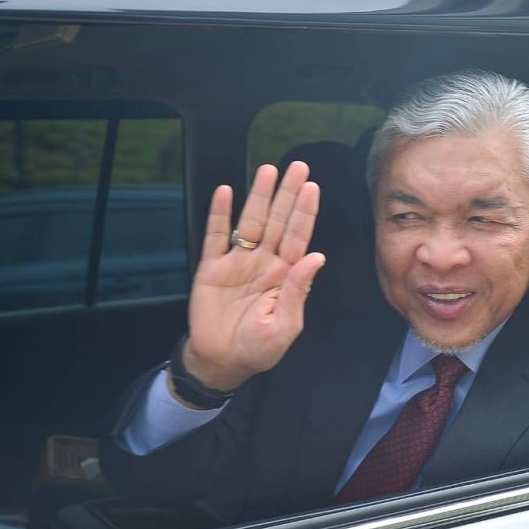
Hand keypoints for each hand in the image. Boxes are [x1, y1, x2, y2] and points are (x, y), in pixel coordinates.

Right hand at [183, 161, 324, 391]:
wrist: (222, 361)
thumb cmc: (259, 348)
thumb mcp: (285, 326)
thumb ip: (298, 290)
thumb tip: (316, 256)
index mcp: (285, 275)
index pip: (298, 236)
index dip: (304, 212)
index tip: (311, 187)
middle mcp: (264, 262)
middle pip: (277, 221)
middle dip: (287, 194)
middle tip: (297, 167)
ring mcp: (238, 262)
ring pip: (250, 222)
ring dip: (258, 197)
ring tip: (267, 171)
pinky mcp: (212, 268)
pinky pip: (216, 236)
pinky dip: (219, 214)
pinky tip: (226, 193)